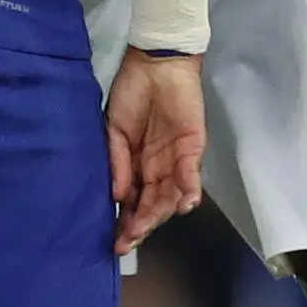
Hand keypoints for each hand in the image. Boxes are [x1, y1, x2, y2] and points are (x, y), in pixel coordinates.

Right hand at [103, 47, 205, 252]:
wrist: (154, 64)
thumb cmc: (132, 92)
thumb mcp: (114, 130)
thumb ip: (117, 162)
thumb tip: (117, 196)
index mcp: (138, 166)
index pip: (134, 201)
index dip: (127, 221)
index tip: (116, 241)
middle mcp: (158, 169)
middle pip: (152, 204)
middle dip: (140, 225)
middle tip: (127, 242)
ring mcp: (177, 160)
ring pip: (170, 196)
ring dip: (158, 214)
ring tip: (144, 229)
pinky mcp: (192, 147)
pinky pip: (190, 173)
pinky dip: (188, 189)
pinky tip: (182, 206)